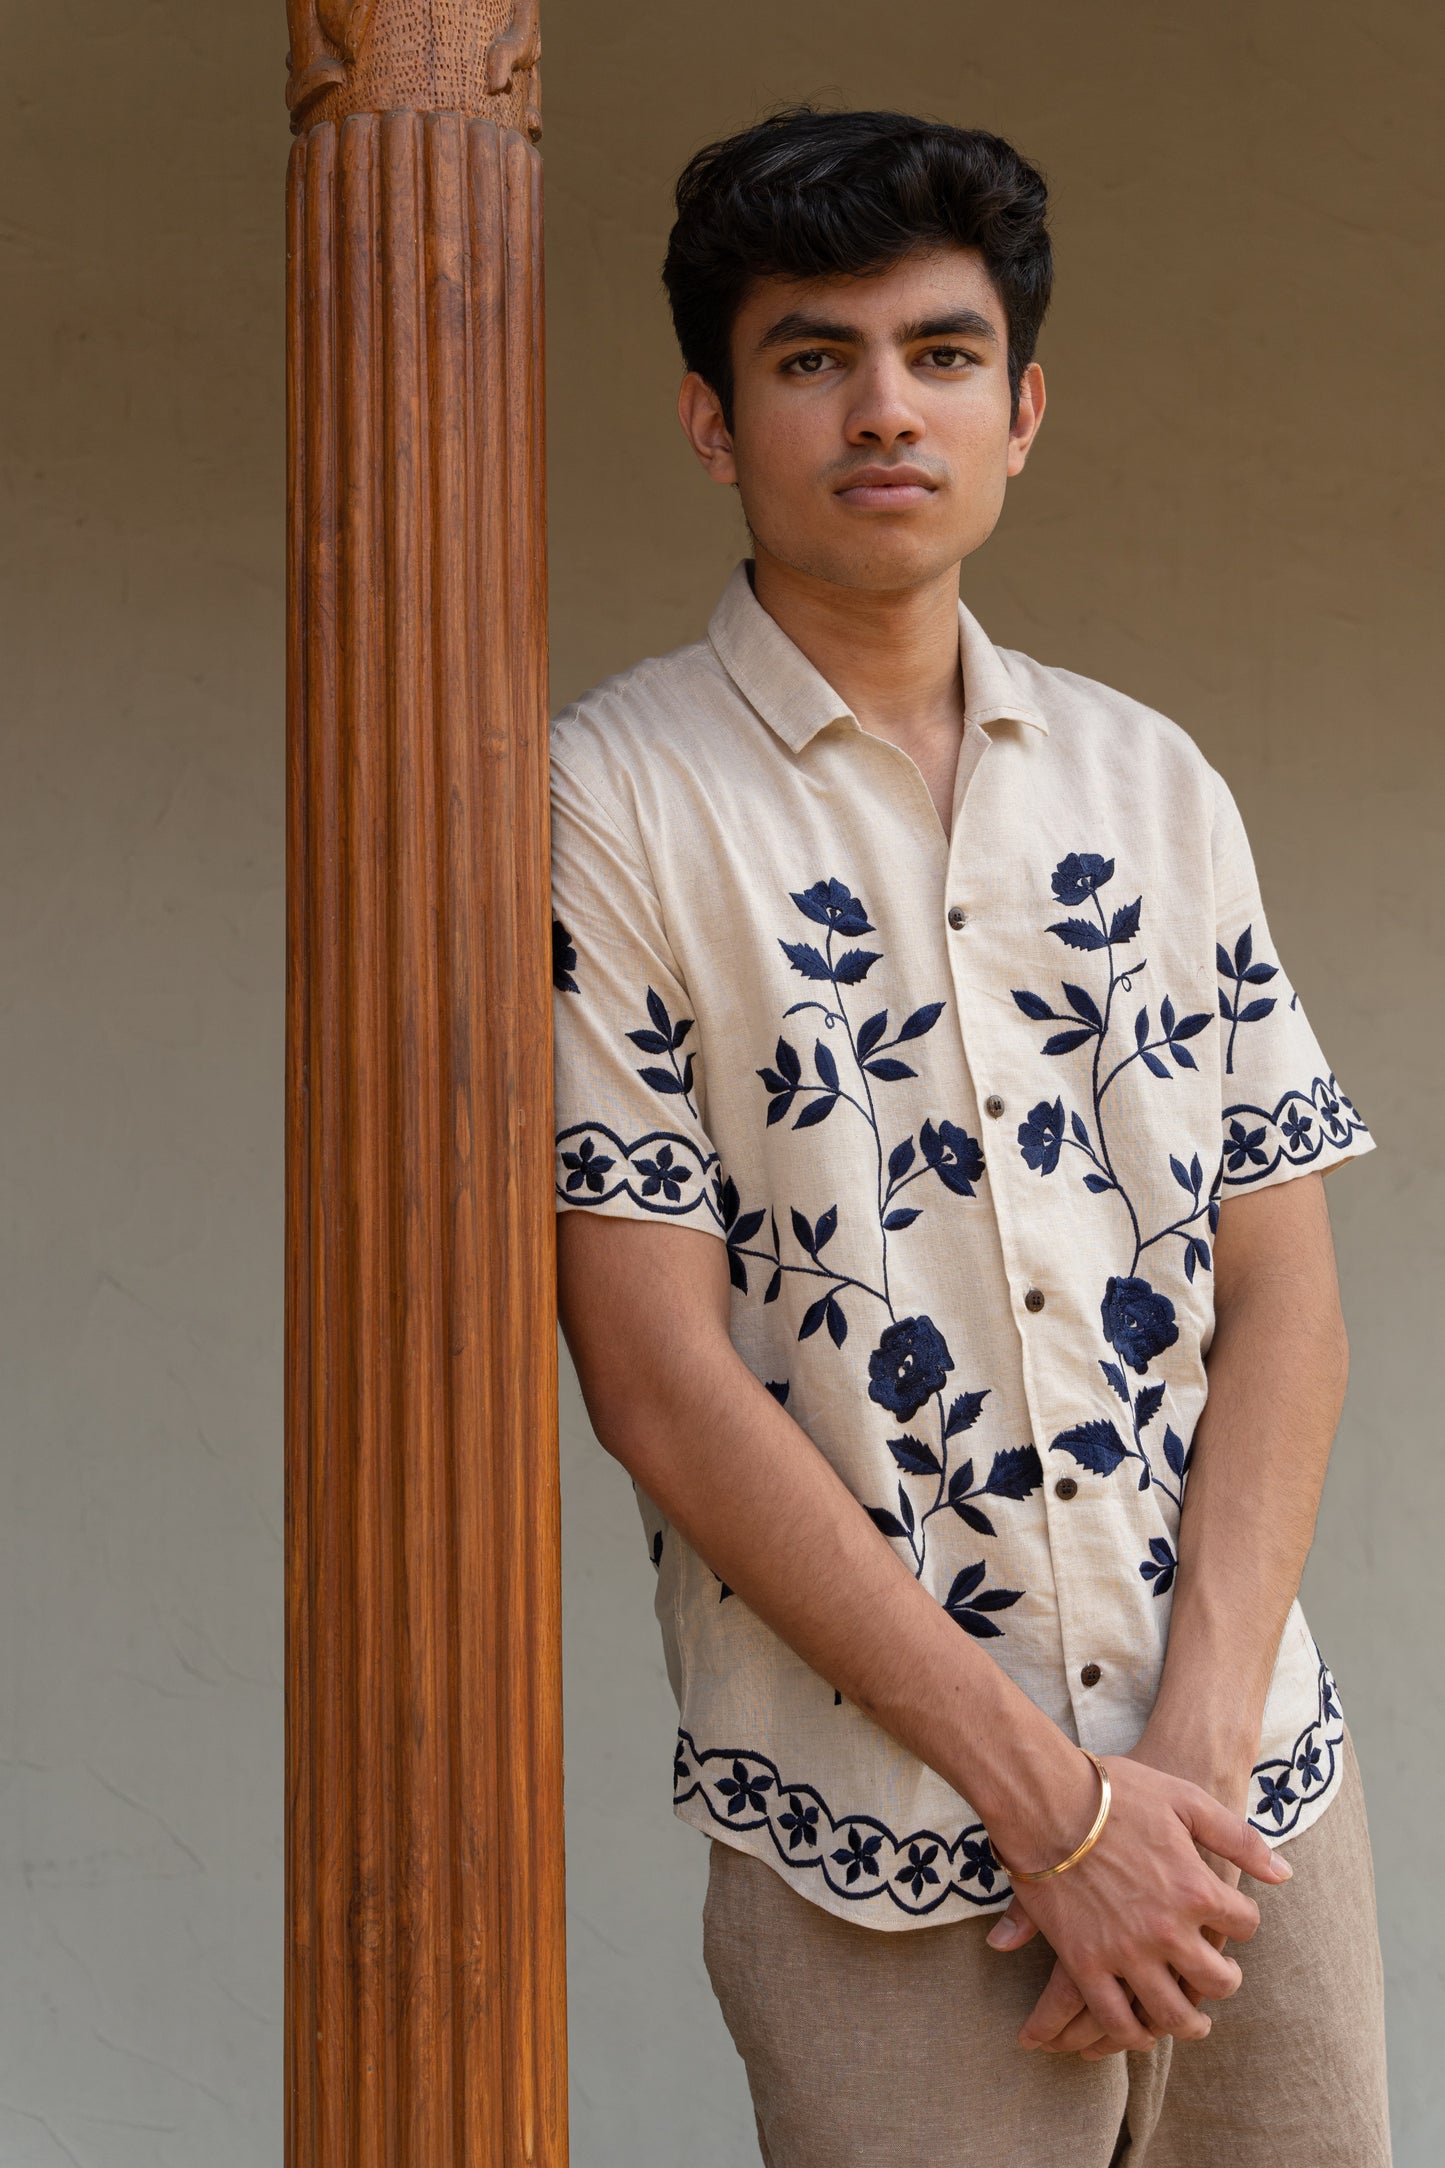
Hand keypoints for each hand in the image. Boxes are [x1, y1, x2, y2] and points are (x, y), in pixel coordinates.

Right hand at [981, 1742, 1282, 2054]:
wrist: (1045, 1799)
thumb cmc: (1115, 1793)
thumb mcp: (1186, 1800)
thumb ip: (1238, 1838)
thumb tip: (1284, 1874)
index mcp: (1195, 1888)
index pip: (1244, 1924)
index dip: (1244, 1921)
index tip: (1234, 1919)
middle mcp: (1167, 1930)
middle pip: (1217, 1980)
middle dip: (1226, 1981)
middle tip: (1221, 1978)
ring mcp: (1125, 1951)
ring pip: (1171, 2013)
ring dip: (1189, 2024)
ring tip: (1192, 2021)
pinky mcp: (1085, 1963)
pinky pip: (1115, 2018)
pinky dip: (1132, 2034)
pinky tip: (1140, 2030)